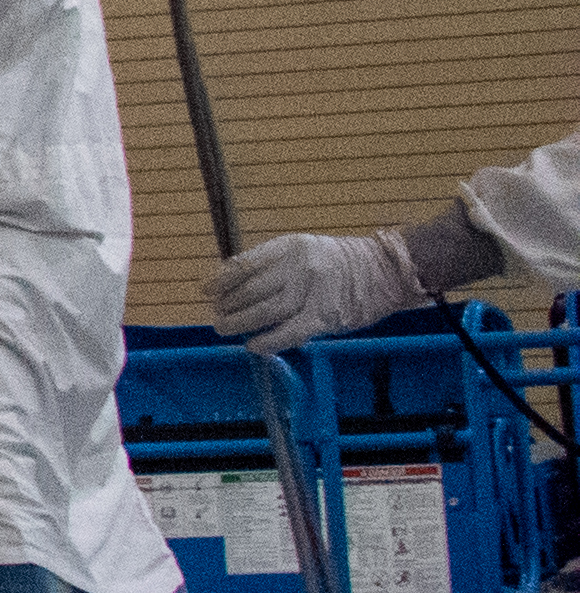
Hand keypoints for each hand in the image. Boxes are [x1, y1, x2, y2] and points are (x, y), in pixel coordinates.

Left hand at [219, 228, 426, 349]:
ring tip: (224, 328)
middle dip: (229, 304)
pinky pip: (290, 332)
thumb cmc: (341, 262)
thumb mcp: (304, 250)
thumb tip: (235, 284)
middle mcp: (298, 267)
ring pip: (266, 311)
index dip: (221, 279)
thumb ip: (274, 264)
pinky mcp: (326, 317)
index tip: (206, 290)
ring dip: (240, 322)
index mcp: (289, 247)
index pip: (244, 264)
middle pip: (252, 290)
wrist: (387, 270)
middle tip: (217, 314)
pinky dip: (269, 341)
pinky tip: (254, 346)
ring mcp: (313, 292)